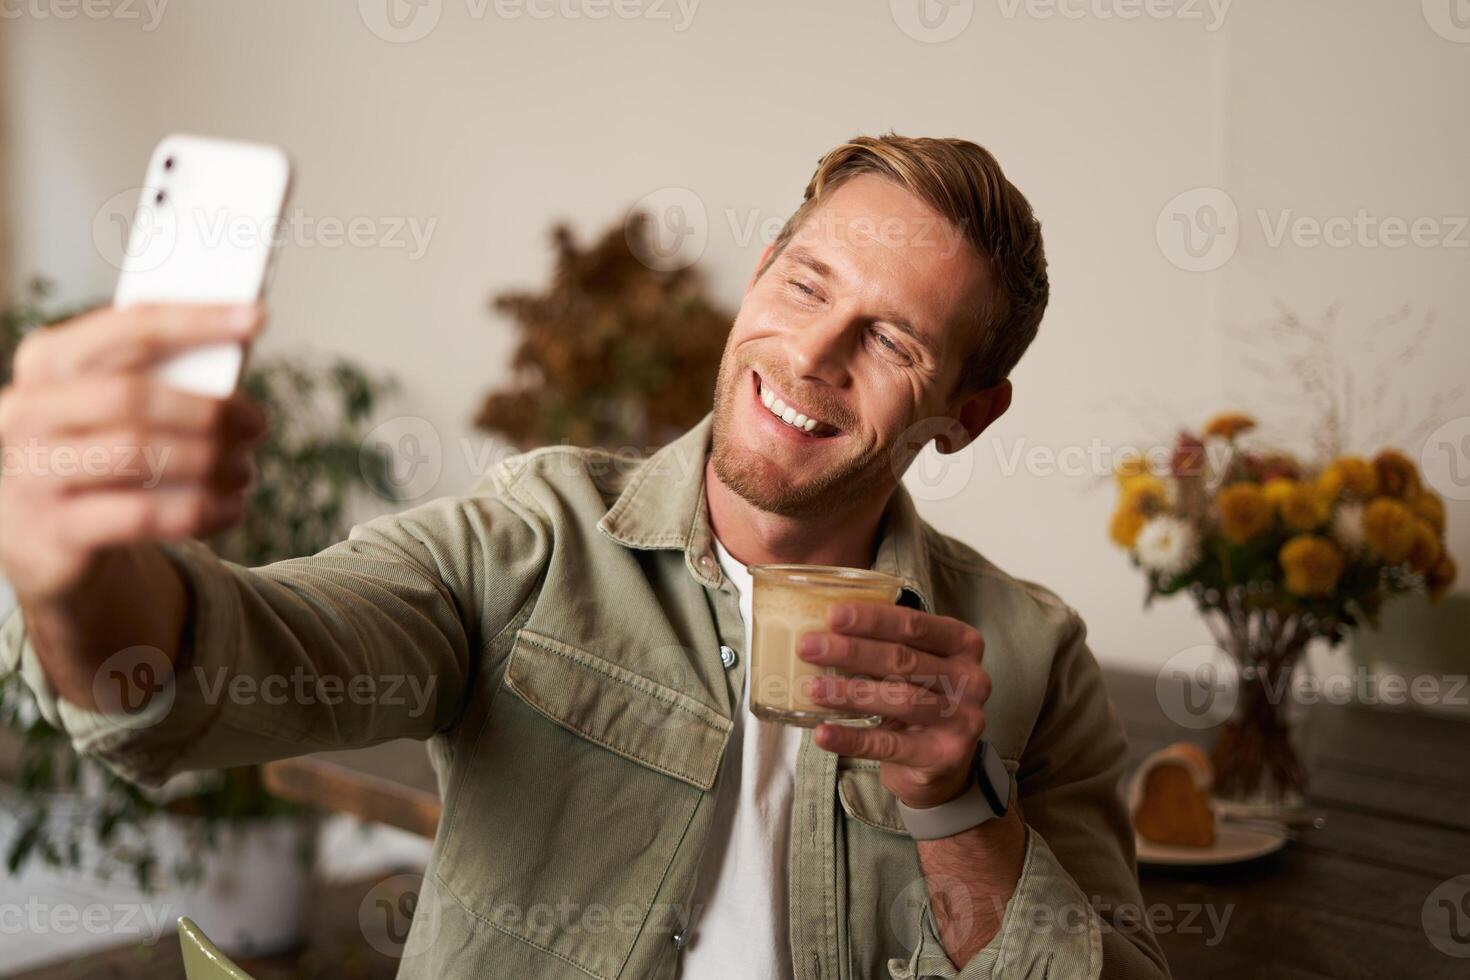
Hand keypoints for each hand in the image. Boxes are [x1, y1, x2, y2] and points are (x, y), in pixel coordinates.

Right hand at [0, 303, 267, 603]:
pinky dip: (201, 510)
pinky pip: (143, 516)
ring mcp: (31, 472)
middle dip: (209, 409)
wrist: (37, 535)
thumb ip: (156, 378)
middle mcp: (27, 410)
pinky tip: (230, 508)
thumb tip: (236, 352)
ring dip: (210, 462)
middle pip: (132, 396)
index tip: (257, 317)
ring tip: (244, 470)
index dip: (196, 320)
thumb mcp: (107, 406)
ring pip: (137, 455)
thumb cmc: (92, 450)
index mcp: (48, 360)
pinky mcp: (55, 530)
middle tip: (258, 423)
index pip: (127, 327)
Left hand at [798, 603, 991, 808]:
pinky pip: (889, 745)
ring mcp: (962, 719)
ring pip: (899, 699)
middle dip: (851, 652)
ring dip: (850, 693)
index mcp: (964, 644)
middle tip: (808, 647)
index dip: (872, 619)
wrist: (943, 763)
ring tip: (812, 688)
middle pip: (904, 660)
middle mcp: (971, 679)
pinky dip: (852, 739)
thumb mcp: (915, 665)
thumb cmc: (921, 697)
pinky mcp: (944, 755)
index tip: (831, 615)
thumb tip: (823, 628)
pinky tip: (824, 733)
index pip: (915, 625)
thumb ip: (886, 644)